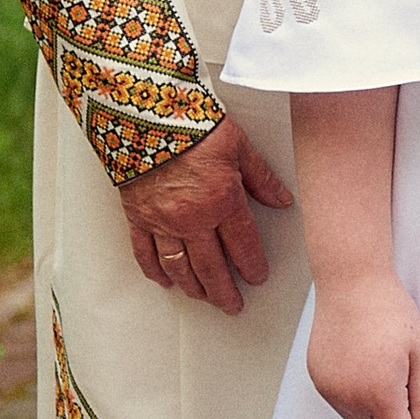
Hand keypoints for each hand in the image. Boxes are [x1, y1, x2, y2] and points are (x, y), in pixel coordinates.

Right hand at [119, 116, 293, 311]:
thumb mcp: (239, 145)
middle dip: (225, 290)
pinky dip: (155, 270)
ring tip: (204, 299)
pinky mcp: (137, 216)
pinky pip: (145, 252)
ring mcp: (162, 221)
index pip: (243, 245)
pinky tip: (164, 281)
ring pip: (180, 266)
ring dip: (194, 287)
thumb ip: (261, 178)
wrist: (143, 112)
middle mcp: (192, 218)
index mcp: (222, 201)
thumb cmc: (192, 124)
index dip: (252, 266)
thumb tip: (282, 200)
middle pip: (212, 267)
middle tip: (233, 306)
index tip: (258, 278)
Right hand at [305, 263, 419, 418]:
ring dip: (369, 403)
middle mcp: (349, 397)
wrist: (352, 283)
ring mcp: (329, 389)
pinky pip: (339, 401)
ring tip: (377, 364)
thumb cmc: (389, 312)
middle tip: (398, 373)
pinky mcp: (317, 379)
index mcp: (379, 393)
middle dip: (391, 413)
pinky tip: (360, 360)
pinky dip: (351, 390)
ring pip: (356, 417)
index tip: (415, 402)